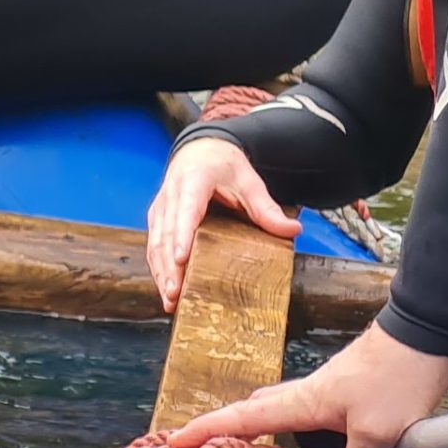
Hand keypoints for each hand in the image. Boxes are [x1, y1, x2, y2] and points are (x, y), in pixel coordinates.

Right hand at [144, 136, 302, 312]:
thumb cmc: (223, 164)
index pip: (186, 210)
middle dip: (170, 266)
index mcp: (194, 180)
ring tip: (170, 299)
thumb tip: (293, 230)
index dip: (181, 235)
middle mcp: (172, 193)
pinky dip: (158, 268)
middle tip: (176, 293)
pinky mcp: (158, 218)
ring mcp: (161, 207)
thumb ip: (267, 208)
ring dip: (161, 271)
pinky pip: (154, 245)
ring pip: (156, 242)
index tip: (181, 258)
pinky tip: (165, 288)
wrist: (201, 149)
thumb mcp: (249, 181)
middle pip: (167, 233)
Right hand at [167, 320, 447, 447]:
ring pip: (296, 428)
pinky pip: (326, 432)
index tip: (176, 440)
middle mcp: (312, 397)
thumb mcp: (377, 430)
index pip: (246, 418)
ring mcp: (334, 397)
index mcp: (306, 400)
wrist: (430, 333)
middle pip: (262, 419)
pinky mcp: (357, 400)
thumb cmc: (398, 373)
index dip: (208, 430)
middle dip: (239, 442)